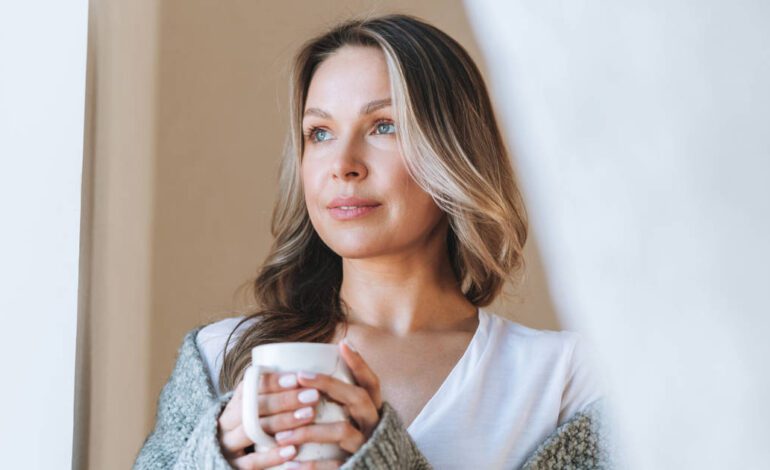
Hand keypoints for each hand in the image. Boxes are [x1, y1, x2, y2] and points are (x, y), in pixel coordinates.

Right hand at [217, 372, 322, 468]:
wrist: (222, 456)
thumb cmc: (251, 426)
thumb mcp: (254, 408)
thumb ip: (272, 394)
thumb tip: (306, 374)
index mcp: (235, 402)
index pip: (251, 386)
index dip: (274, 381)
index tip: (298, 378)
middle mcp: (228, 421)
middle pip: (255, 406)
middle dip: (285, 400)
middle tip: (313, 396)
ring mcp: (229, 444)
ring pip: (253, 430)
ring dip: (283, 422)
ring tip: (308, 416)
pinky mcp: (233, 465)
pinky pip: (252, 461)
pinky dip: (272, 456)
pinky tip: (293, 450)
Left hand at [274, 340, 382, 468]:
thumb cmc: (355, 441)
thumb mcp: (356, 418)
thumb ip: (342, 399)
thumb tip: (312, 370)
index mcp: (373, 409)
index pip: (371, 382)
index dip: (360, 363)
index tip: (342, 344)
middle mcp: (373, 425)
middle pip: (358, 398)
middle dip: (330, 384)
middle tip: (300, 376)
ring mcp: (366, 445)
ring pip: (343, 431)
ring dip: (310, 430)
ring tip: (281, 435)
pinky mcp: (358, 466)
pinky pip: (335, 465)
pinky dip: (312, 466)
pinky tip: (289, 465)